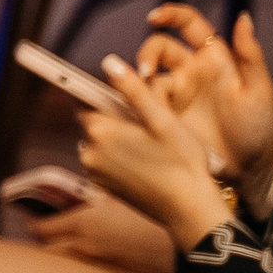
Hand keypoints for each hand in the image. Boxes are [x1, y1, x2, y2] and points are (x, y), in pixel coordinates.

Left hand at [25, 188, 178, 272]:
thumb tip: (87, 193)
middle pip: (47, 249)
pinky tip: (90, 253)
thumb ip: (100, 195)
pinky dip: (79, 263)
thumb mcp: (123, 195)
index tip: (34, 220)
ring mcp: (97, 263)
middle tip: (46, 232)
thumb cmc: (156, 212)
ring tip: (65, 244)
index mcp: (83, 222)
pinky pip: (84, 269)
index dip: (35, 224)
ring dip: (61, 253)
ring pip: (64, 263)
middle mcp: (83, 246)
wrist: (187, 242)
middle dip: (44, 241)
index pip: (41, 228)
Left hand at [77, 55, 234, 248]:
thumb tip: (109, 63)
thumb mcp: (161, 119)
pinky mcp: (104, 186)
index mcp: (100, 132)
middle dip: (114, 115)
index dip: (101, 93)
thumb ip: (133, 90)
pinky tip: (147, 158)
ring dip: (118, 136)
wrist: (188, 210)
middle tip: (146, 120)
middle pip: (94, 121)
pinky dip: (120, 155)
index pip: (84, 100)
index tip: (116, 92)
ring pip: (101, 141)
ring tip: (150, 142)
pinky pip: (106, 160)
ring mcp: (95, 172)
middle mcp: (89, 153)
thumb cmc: (182, 161)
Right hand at [132, 4, 272, 176]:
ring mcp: (174, 97)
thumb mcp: (258, 91)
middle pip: (159, 48)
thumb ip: (250, 54)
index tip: (154, 17)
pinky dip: (134, 103)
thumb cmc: (259, 130)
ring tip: (143, 100)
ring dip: (139, 82)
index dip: (171, 15)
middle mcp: (190, 74)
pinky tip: (138, 113)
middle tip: (145, 74)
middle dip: (147, 55)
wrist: (246, 171)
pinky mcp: (161, 118)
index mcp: (213, 60)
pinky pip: (141, 104)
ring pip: (146, 77)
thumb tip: (243, 17)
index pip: (189, 26)